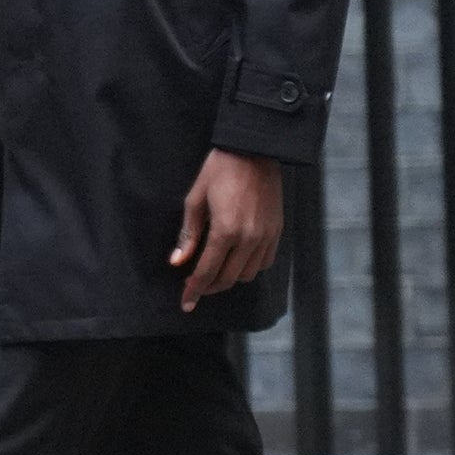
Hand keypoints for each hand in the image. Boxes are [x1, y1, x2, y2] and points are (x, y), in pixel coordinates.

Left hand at [171, 149, 282, 310]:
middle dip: (209, 287)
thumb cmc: (220, 171)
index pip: (207, 272)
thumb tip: (177, 260)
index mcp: (226, 231)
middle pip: (229, 278)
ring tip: (215, 272)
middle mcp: (249, 238)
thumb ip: (188, 234)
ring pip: (248, 274)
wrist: (254, 151)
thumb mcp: (195, 200)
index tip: (186, 304)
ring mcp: (267, 236)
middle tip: (195, 286)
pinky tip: (237, 261)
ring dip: (230, 278)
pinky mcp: (278, 231)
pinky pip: (265, 262)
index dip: (194, 290)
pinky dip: (250, 268)